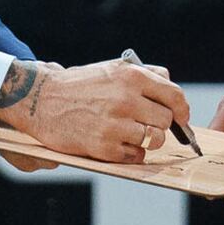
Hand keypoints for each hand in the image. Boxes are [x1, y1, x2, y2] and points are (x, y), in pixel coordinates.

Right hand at [0, 57, 185, 164]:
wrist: (41, 99)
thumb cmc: (80, 85)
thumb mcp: (112, 68)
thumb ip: (145, 74)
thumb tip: (171, 85)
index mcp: (131, 77)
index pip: (174, 96)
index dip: (182, 110)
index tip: (181, 118)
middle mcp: (126, 99)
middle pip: (165, 121)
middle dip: (160, 125)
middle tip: (147, 125)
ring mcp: (115, 124)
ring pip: (153, 139)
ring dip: (147, 140)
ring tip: (132, 134)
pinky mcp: (103, 147)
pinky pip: (135, 156)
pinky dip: (130, 153)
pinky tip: (117, 143)